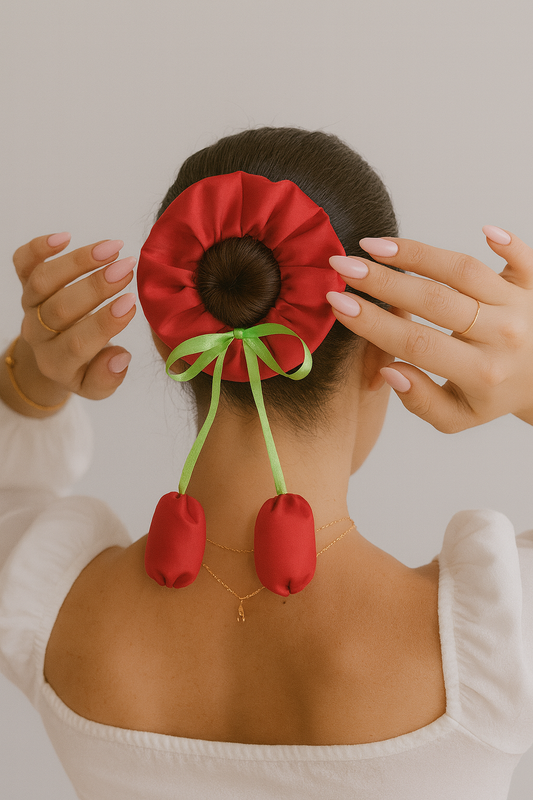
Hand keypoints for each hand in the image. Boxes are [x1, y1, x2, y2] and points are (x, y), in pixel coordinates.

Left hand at [9, 233, 136, 408]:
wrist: (52, 355)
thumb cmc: (84, 367)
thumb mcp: (96, 385)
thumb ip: (108, 378)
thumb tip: (121, 358)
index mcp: (56, 362)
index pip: (77, 343)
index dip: (104, 323)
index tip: (132, 303)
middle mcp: (38, 333)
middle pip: (60, 308)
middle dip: (95, 287)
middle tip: (127, 269)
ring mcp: (30, 306)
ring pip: (43, 280)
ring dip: (78, 261)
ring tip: (113, 248)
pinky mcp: (26, 283)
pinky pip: (23, 263)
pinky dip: (38, 247)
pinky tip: (66, 236)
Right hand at [327, 227, 532, 431]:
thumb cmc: (492, 396)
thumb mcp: (455, 417)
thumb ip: (420, 400)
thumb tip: (389, 370)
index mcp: (481, 373)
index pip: (416, 342)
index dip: (372, 322)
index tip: (337, 302)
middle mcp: (502, 336)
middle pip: (434, 301)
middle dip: (381, 281)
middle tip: (342, 266)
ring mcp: (521, 306)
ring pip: (463, 271)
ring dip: (416, 254)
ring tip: (374, 246)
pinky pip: (522, 257)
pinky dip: (505, 242)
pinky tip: (481, 228)